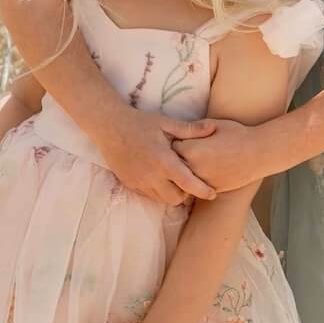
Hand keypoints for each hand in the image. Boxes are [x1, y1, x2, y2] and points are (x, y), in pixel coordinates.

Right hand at [96, 107, 217, 204]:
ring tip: (175, 179)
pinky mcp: (129, 184)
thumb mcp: (166, 123)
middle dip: (186, 194)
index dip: (203, 191)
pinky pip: (148, 195)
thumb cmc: (140, 123)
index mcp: (163, 161)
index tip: (213, 193)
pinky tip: (159, 177)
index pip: (188, 184)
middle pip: (176, 199)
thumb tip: (214, 127)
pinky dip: (157, 191)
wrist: (109, 127)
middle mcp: (151, 176)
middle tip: (189, 181)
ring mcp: (139, 182)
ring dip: (171, 193)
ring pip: (161, 199)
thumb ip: (190, 129)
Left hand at [173, 119, 262, 192]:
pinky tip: (203, 173)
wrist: (258, 154)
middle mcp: (193, 167)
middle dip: (177, 160)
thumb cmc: (238, 135)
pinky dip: (197, 182)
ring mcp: (202, 180)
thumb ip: (196, 128)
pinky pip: (197, 188)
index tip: (180, 140)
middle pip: (175, 165)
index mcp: (191, 149)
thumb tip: (184, 129)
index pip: (171, 147)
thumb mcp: (215, 125)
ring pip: (184, 180)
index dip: (176, 143)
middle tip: (184, 154)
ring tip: (192, 165)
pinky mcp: (212, 189)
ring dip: (185, 173)